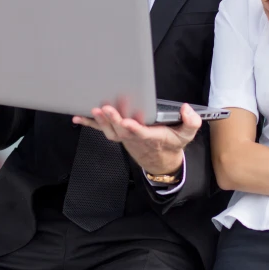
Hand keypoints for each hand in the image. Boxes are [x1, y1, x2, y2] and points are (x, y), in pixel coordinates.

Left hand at [73, 102, 202, 174]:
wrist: (160, 161)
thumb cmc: (172, 143)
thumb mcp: (187, 135)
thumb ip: (191, 122)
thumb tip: (187, 109)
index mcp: (153, 137)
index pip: (142, 133)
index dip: (134, 128)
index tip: (127, 122)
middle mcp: (136, 138)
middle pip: (122, 130)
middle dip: (113, 120)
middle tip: (106, 108)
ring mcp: (125, 138)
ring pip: (111, 131)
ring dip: (101, 121)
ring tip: (94, 109)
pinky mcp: (119, 134)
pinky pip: (102, 130)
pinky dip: (89, 124)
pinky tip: (77, 117)